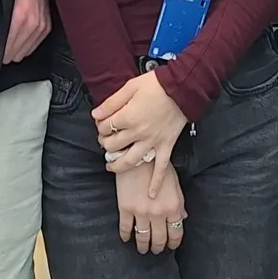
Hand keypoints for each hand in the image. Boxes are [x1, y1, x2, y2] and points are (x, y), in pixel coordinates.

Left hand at [4, 0, 51, 62]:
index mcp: (17, 18)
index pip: (4, 50)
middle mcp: (32, 24)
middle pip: (13, 54)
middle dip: (4, 52)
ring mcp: (41, 26)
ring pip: (23, 53)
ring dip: (15, 50)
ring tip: (7, 43)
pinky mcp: (47, 26)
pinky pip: (33, 47)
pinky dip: (25, 45)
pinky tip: (19, 39)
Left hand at [93, 70, 187, 192]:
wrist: (182, 88)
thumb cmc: (156, 85)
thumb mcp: (130, 87)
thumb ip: (111, 103)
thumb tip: (95, 114)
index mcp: (128, 117)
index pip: (106, 128)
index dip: (101, 126)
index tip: (102, 124)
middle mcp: (138, 133)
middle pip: (114, 146)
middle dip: (106, 144)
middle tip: (106, 142)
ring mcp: (152, 142)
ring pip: (130, 161)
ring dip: (118, 166)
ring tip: (111, 166)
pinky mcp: (166, 146)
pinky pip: (160, 168)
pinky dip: (156, 182)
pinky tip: (151, 193)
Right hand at [116, 159, 185, 254]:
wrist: (137, 156)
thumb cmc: (158, 166)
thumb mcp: (175, 183)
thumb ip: (179, 203)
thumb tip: (182, 217)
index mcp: (173, 207)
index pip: (176, 232)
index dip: (173, 242)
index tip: (171, 245)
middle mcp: (158, 213)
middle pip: (159, 239)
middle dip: (158, 247)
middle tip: (156, 250)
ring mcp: (141, 212)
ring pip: (143, 238)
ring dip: (143, 246)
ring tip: (143, 249)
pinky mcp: (125, 209)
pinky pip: (126, 229)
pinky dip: (126, 236)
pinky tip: (126, 238)